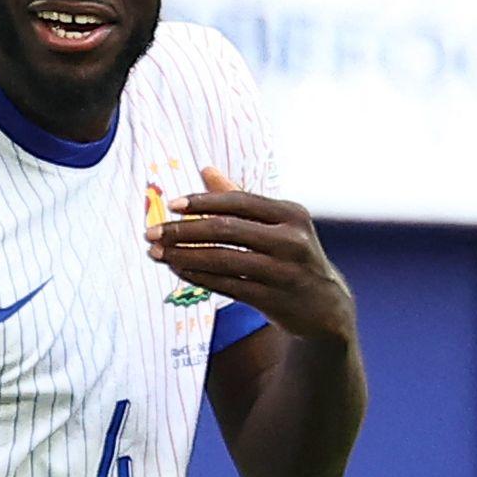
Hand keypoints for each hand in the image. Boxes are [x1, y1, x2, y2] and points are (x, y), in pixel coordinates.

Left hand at [149, 169, 356, 344]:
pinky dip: (198, 277)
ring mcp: (283, 272)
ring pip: (222, 260)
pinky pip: (227, 285)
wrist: (324, 307)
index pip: (239, 201)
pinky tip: (177, 270)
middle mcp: (291, 240)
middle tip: (152, 233)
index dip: (202, 201)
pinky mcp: (274, 300)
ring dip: (184, 256)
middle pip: (226, 229)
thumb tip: (205, 169)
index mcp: (291, 214)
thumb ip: (241, 198)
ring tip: (157, 253)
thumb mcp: (277, 224)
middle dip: (184, 230)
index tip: (171, 205)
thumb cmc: (292, 257)